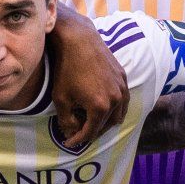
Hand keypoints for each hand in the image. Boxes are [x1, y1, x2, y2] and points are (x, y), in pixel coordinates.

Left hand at [46, 17, 129, 147]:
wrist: (79, 40)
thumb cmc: (66, 69)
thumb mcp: (61, 98)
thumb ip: (67, 121)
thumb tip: (71, 134)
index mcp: (101, 107)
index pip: (91, 132)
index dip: (78, 140)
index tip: (69, 143)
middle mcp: (116, 100)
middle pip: (107, 126)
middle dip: (92, 132)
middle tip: (79, 133)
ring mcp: (122, 88)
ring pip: (119, 114)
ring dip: (105, 122)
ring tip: (91, 122)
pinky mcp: (123, 77)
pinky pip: (122, 100)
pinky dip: (114, 108)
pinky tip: (101, 106)